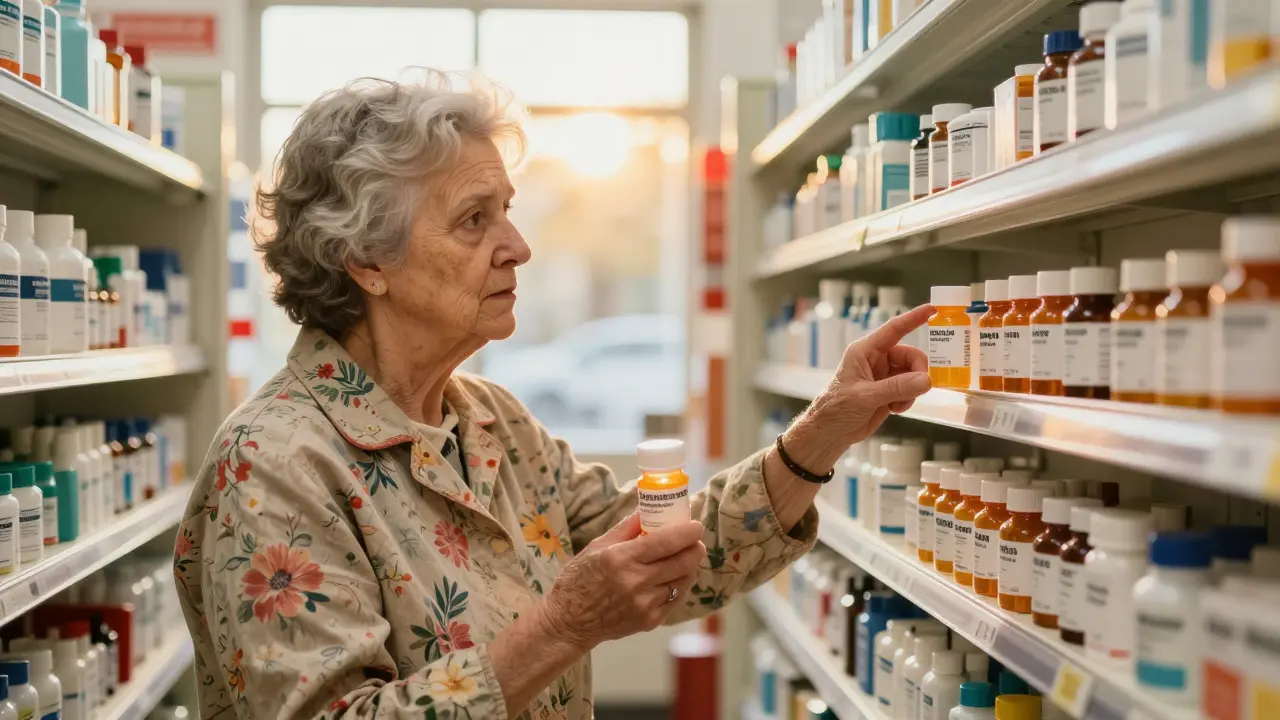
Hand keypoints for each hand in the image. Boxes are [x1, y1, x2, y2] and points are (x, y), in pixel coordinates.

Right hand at [538, 513, 705, 650]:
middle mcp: (636, 582)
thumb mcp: (597, 546)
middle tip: (695, 541)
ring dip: (689, 567)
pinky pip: (676, 599)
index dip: (687, 532)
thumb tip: (647, 509)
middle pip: (683, 562)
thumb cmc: (579, 579)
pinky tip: (671, 578)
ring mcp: (645, 604)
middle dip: (695, 548)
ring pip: (683, 581)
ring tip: (683, 558)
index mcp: (621, 558)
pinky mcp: (649, 621)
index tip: (696, 526)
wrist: (569, 621)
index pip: (666, 542)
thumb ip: (626, 528)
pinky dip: (678, 585)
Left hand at [821, 303, 932, 442]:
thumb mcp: (866, 396)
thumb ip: (897, 388)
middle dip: (917, 373)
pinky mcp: (889, 391)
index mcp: (865, 351)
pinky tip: (895, 409)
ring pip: (913, 374)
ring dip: (912, 390)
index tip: (933, 309)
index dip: (913, 318)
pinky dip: (909, 399)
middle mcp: (876, 359)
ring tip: (897, 404)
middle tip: (915, 389)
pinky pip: (910, 389)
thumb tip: (926, 380)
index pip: (893, 329)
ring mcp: (883, 376)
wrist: (829, 433)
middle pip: (911, 356)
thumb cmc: (836, 409)